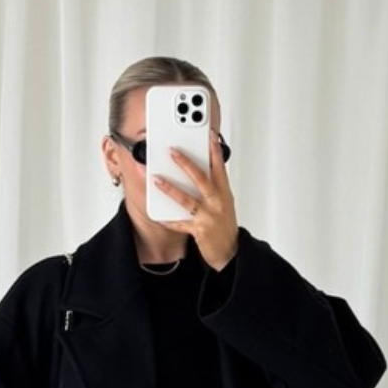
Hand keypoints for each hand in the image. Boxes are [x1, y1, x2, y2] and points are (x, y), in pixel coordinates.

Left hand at [152, 130, 238, 271]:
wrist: (230, 252)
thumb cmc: (225, 225)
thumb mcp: (224, 202)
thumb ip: (214, 186)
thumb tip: (201, 168)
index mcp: (224, 193)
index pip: (220, 167)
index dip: (214, 151)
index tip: (209, 135)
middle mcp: (217, 203)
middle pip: (201, 179)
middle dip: (186, 164)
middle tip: (173, 152)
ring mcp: (209, 217)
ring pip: (188, 200)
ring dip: (171, 189)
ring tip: (157, 179)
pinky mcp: (200, 231)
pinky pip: (181, 224)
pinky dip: (169, 220)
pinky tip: (159, 215)